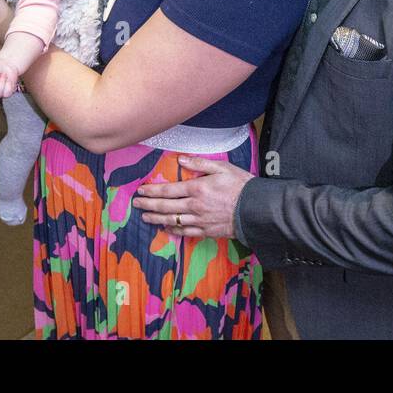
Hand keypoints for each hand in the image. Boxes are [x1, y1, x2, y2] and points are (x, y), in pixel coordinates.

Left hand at [132, 156, 254, 237]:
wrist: (255, 209)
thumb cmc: (240, 185)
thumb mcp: (222, 168)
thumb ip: (200, 163)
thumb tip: (181, 160)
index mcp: (197, 189)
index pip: (168, 190)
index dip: (152, 190)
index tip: (141, 190)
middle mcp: (194, 206)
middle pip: (166, 206)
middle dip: (149, 205)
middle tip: (137, 204)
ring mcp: (199, 221)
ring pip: (172, 220)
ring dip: (156, 218)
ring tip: (145, 217)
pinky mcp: (206, 231)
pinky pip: (185, 232)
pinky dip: (173, 230)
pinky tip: (166, 228)